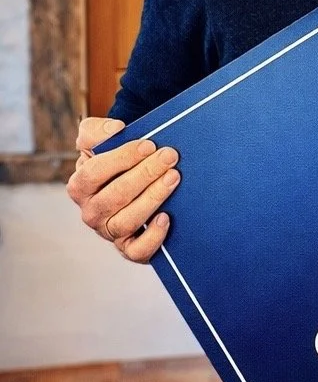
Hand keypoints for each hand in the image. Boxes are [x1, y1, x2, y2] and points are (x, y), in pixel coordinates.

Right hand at [67, 116, 179, 263]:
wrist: (134, 181)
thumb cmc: (116, 161)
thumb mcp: (97, 141)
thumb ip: (96, 131)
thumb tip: (115, 130)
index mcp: (79, 186)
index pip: (94, 172)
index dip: (122, 158)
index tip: (148, 145)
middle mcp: (91, 213)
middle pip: (115, 196)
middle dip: (145, 174)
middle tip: (169, 157)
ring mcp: (109, 232)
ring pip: (127, 221)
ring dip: (152, 198)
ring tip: (173, 178)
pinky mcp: (129, 249)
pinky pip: (137, 251)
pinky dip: (152, 237)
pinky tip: (166, 217)